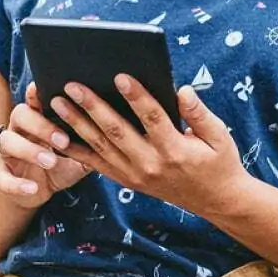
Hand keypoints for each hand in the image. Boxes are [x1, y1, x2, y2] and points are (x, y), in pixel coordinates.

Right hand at [0, 83, 91, 209]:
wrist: (35, 192)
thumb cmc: (60, 165)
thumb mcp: (78, 153)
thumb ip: (92, 139)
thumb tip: (121, 126)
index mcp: (38, 120)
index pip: (35, 99)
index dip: (37, 93)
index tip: (46, 88)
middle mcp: (20, 130)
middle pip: (20, 114)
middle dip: (40, 124)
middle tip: (63, 139)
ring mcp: (8, 152)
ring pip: (7, 142)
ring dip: (29, 150)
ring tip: (51, 161)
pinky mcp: (2, 175)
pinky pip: (2, 177)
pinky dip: (16, 184)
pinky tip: (32, 188)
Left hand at [49, 76, 250, 220]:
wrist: (216, 201)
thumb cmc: (219, 162)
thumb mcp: (219, 136)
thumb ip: (199, 113)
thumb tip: (183, 90)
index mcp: (175, 149)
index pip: (152, 118)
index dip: (136, 96)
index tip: (120, 75)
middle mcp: (151, 164)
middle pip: (117, 130)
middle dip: (93, 106)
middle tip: (72, 85)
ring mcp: (136, 175)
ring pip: (101, 146)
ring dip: (77, 123)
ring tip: (58, 102)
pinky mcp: (128, 181)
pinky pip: (97, 164)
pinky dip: (77, 150)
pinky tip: (58, 135)